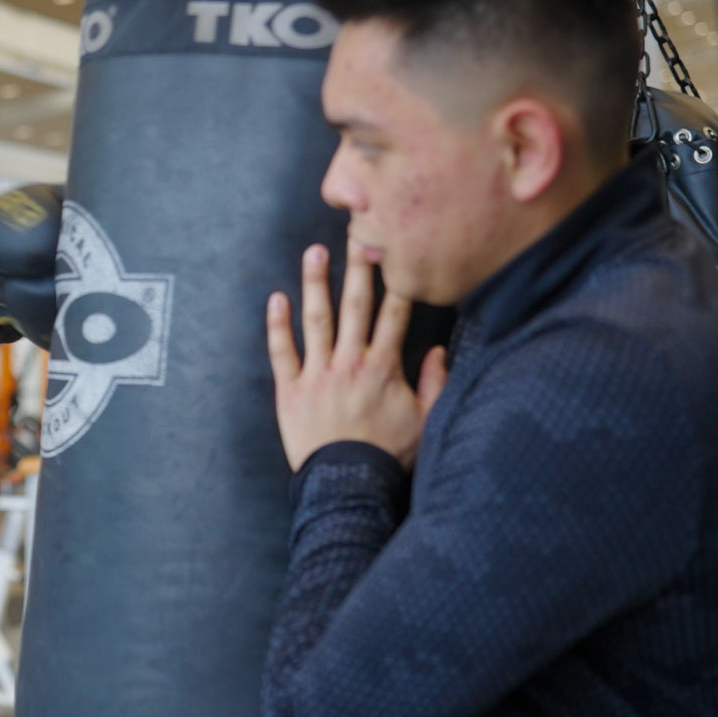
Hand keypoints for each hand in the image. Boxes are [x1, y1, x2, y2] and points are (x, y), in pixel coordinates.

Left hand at [267, 241, 447, 471]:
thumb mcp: (425, 421)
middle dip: (358, 267)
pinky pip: (282, 352)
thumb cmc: (389, 456)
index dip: (396, 278)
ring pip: (316, 320)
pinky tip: (276, 298)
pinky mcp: (291, 390)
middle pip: (355, 305)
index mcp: (384, 366)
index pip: (394, 313)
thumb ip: (435, 383)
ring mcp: (318, 374)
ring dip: (316, 283)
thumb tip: (441, 350)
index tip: (396, 248)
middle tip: (357, 231)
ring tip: (314, 252)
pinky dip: (277, 325)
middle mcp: (350, 362)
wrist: (348, 485)